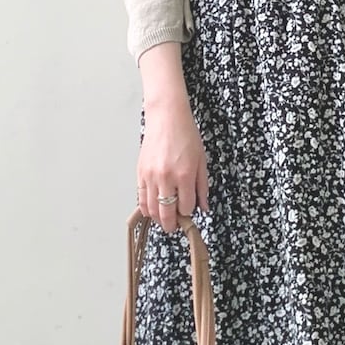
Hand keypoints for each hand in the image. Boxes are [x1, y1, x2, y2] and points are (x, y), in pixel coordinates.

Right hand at [137, 92, 208, 232]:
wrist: (166, 118)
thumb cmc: (186, 135)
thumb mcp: (202, 161)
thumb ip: (202, 187)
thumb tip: (204, 207)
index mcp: (185, 175)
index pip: (186, 207)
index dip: (189, 214)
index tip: (189, 213)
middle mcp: (166, 178)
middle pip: (167, 213)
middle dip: (172, 224)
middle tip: (175, 227)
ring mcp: (151, 176)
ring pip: (152, 209)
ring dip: (158, 218)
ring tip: (164, 220)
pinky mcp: (140, 173)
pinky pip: (141, 198)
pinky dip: (145, 208)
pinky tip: (151, 211)